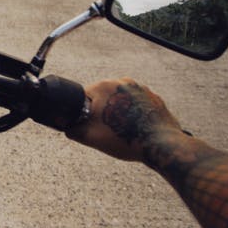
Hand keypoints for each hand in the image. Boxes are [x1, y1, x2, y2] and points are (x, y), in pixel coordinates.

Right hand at [66, 78, 185, 161]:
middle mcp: (122, 82)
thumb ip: (72, 129)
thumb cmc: (126, 139)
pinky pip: (136, 103)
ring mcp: (140, 88)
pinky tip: (134, 128)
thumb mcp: (90, 137)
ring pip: (120, 100)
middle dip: (102, 111)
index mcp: (104, 87)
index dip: (84, 112)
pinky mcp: (153, 97)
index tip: (91, 124)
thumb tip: (67, 126)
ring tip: (123, 130)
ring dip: (118, 112)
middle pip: (103, 96)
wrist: (160, 145)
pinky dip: (133, 114)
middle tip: (107, 130)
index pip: (84, 96)